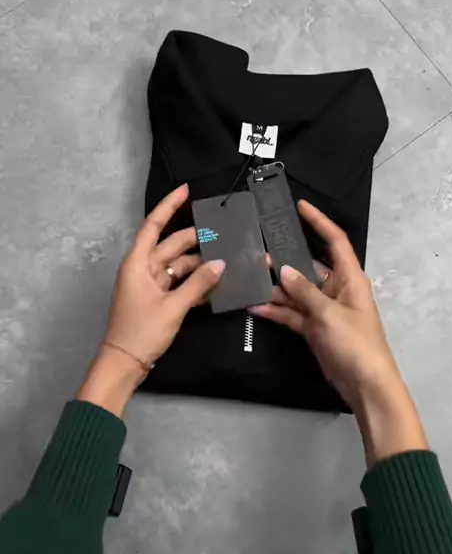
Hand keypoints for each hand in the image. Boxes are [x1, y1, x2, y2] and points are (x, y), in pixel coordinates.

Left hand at [103, 184, 224, 366]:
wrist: (124, 363)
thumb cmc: (142, 331)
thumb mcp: (173, 307)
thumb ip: (198, 284)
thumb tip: (221, 264)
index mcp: (138, 262)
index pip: (154, 225)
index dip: (169, 206)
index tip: (187, 190)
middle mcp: (142, 268)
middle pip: (171, 245)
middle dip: (195, 239)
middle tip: (223, 233)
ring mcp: (149, 284)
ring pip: (177, 265)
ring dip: (198, 264)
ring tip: (225, 260)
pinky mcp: (156, 299)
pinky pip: (177, 283)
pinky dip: (193, 282)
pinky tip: (214, 284)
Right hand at [251, 200, 401, 409]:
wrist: (365, 385)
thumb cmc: (355, 343)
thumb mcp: (329, 313)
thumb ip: (304, 291)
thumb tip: (283, 270)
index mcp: (350, 278)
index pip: (335, 241)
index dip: (319, 222)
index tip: (300, 206)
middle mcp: (337, 289)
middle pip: (308, 266)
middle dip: (285, 258)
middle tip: (258, 246)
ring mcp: (324, 309)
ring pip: (296, 291)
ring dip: (275, 286)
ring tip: (248, 275)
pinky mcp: (313, 328)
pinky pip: (292, 313)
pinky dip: (276, 310)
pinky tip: (254, 305)